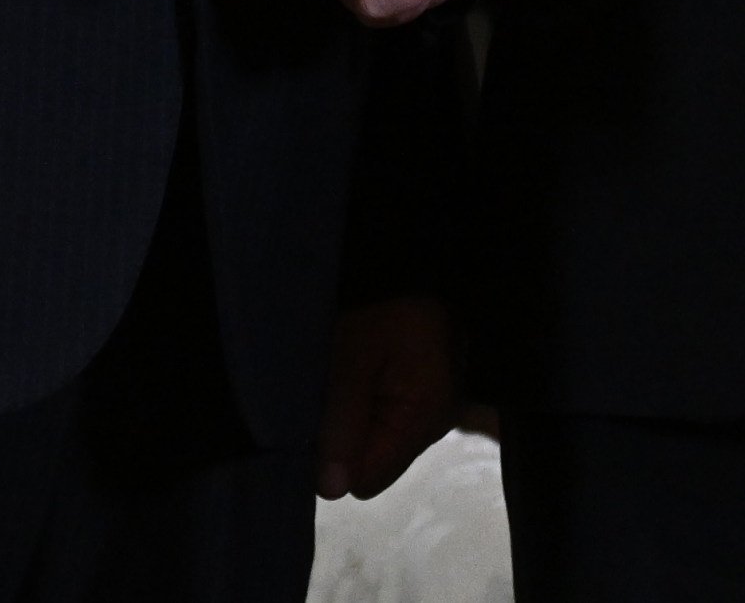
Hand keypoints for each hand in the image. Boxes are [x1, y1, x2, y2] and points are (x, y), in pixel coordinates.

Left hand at [313, 295, 458, 497]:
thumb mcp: (353, 358)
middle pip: (370, 461)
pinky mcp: (420, 388)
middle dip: (340, 435)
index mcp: (424, 418)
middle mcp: (433, 423)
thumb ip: (342, 423)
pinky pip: (380, 414)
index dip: (332, 459)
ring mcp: (428, 406)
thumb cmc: (382, 302)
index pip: (367, 477)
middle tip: (322, 391)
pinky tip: (351, 370)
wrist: (410, 255)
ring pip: (372, 437)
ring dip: (348, 416)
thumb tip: (330, 491)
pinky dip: (360, 399)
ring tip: (336, 375)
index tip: (310, 424)